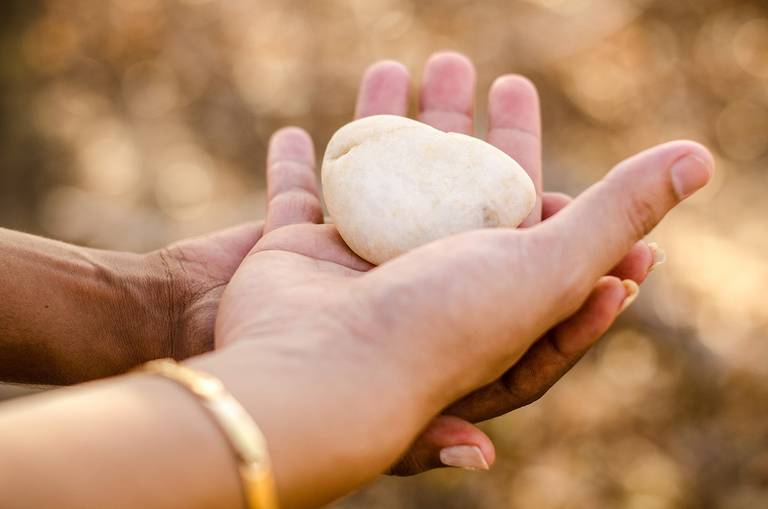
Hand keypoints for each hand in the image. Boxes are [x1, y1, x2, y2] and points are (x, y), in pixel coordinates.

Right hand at [259, 51, 660, 474]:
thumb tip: (700, 160)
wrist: (320, 377)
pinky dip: (301, 166)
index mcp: (487, 292)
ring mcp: (354, 270)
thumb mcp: (550, 269)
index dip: (547, 186)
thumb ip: (617, 214)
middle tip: (482, 76)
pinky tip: (301, 132)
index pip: (529, 231)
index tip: (535, 121)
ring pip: (376, 182)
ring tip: (397, 67)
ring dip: (388, 124)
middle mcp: (422, 282)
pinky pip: (300, 200)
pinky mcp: (296, 257)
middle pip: (453, 196)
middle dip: (469, 136)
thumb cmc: (443, 328)